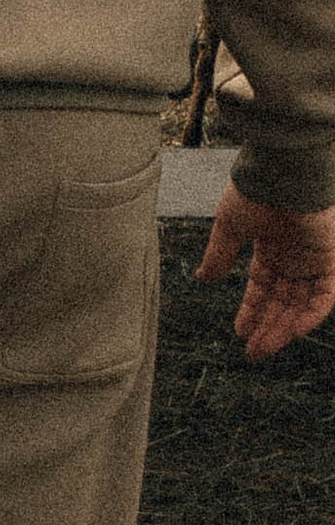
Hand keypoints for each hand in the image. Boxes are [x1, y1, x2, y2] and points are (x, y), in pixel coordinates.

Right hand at [195, 182, 334, 358]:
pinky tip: (290, 331)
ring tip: (263, 348)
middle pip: (283, 301)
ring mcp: (313, 260)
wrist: (282, 172)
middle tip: (253, 352)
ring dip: (284, 328)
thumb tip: (203, 277)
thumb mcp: (229, 227)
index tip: (240, 332)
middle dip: (267, 327)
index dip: (252, 310)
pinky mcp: (330, 259)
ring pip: (302, 304)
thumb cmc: (254, 191)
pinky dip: (310, 315)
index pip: (263, 287)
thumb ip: (220, 254)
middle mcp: (294, 257)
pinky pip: (325, 296)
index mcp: (271, 247)